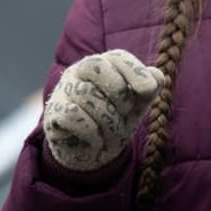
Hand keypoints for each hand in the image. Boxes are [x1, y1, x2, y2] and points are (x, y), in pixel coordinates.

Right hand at [43, 50, 164, 171]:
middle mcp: (80, 71)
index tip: (148, 90)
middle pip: (96, 66)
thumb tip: (157, 76)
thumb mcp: (137, 105)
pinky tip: (95, 140)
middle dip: (119, 93)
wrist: (92, 153)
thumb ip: (149, 88)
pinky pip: (73, 115)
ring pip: (86, 94)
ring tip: (111, 133)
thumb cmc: (116, 121)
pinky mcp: (53, 113)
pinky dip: (91, 132)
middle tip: (125, 113)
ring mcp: (64, 90)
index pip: (117, 57)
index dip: (135, 71)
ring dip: (108, 120)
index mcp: (104, 65)